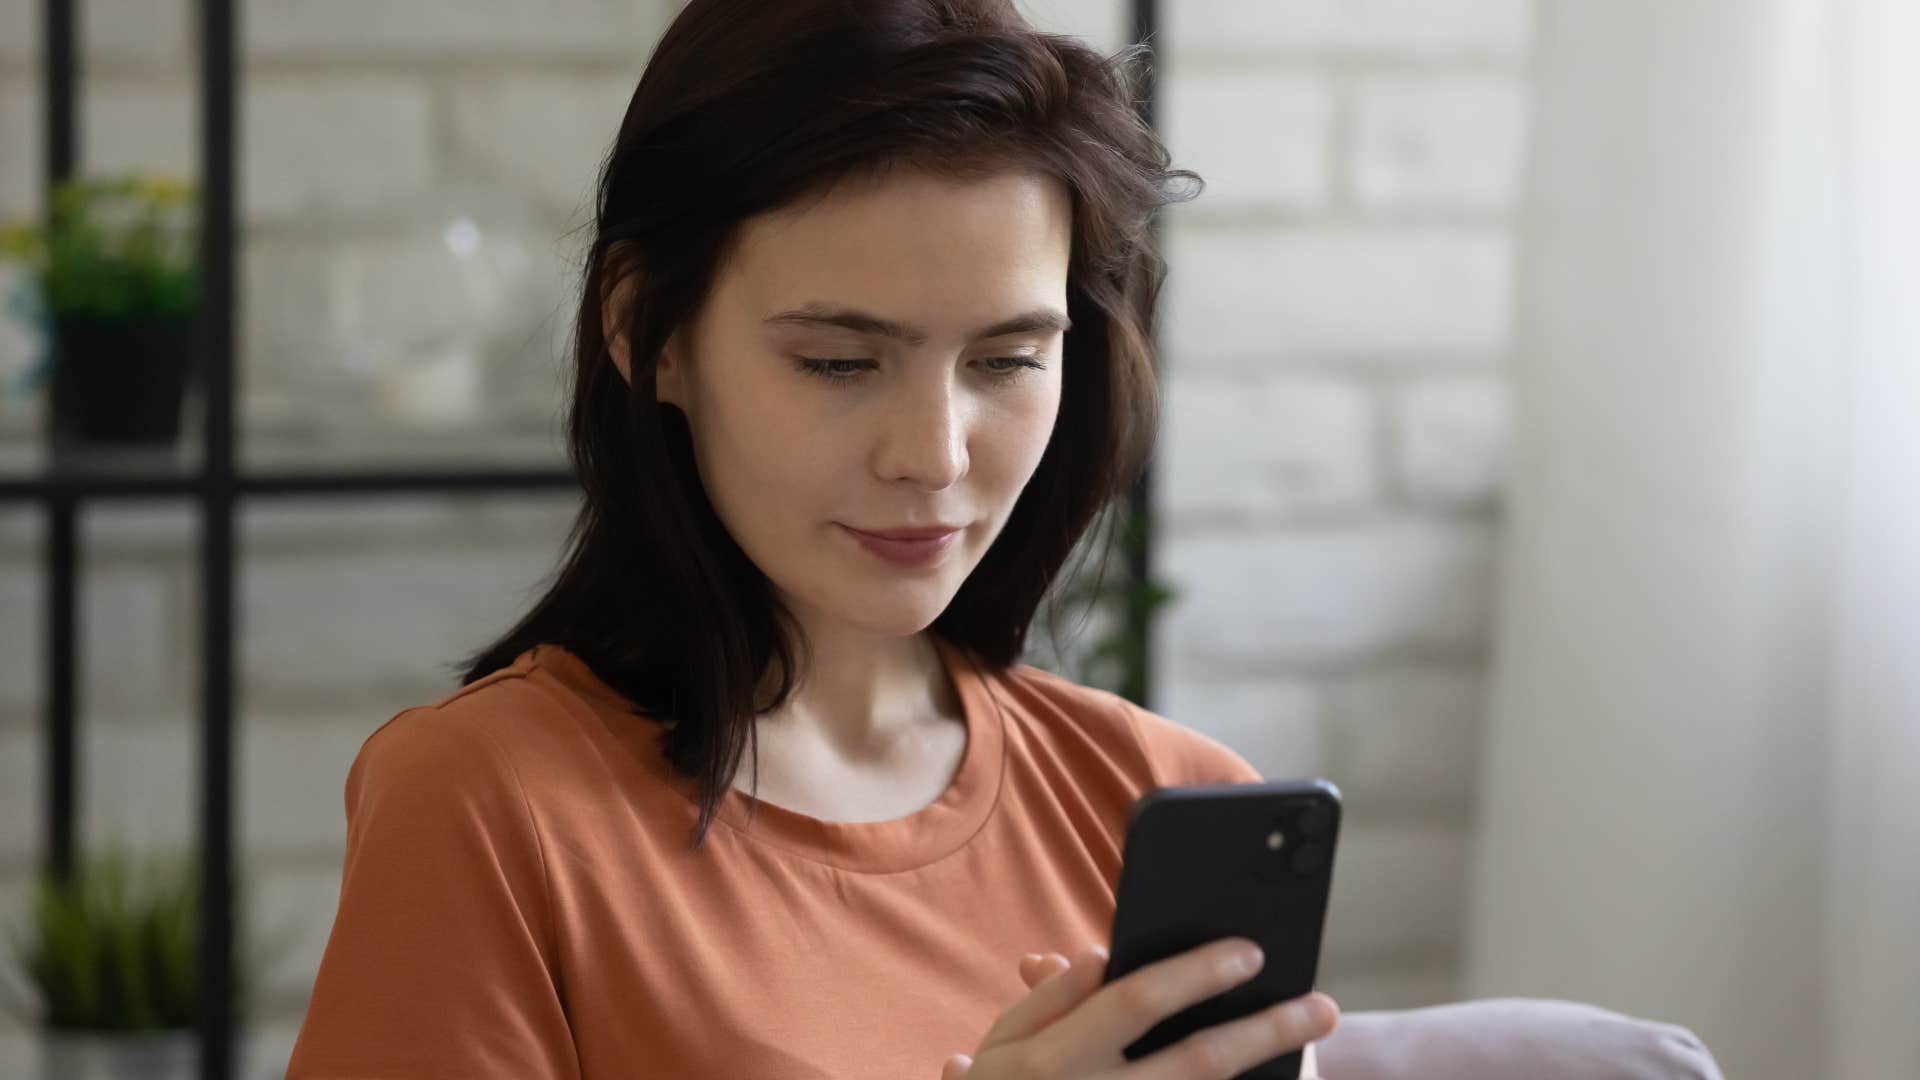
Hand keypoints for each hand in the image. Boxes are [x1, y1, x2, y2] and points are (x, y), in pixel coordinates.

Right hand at [941, 938, 1337, 1078]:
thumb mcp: (999, 1052)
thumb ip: (1044, 1002)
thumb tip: (1096, 956)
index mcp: (1055, 1058)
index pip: (1136, 1000)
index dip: (1196, 973)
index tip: (1249, 952)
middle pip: (1197, 1063)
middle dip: (1264, 1032)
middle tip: (1320, 1006)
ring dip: (1266, 1074)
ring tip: (1313, 1054)